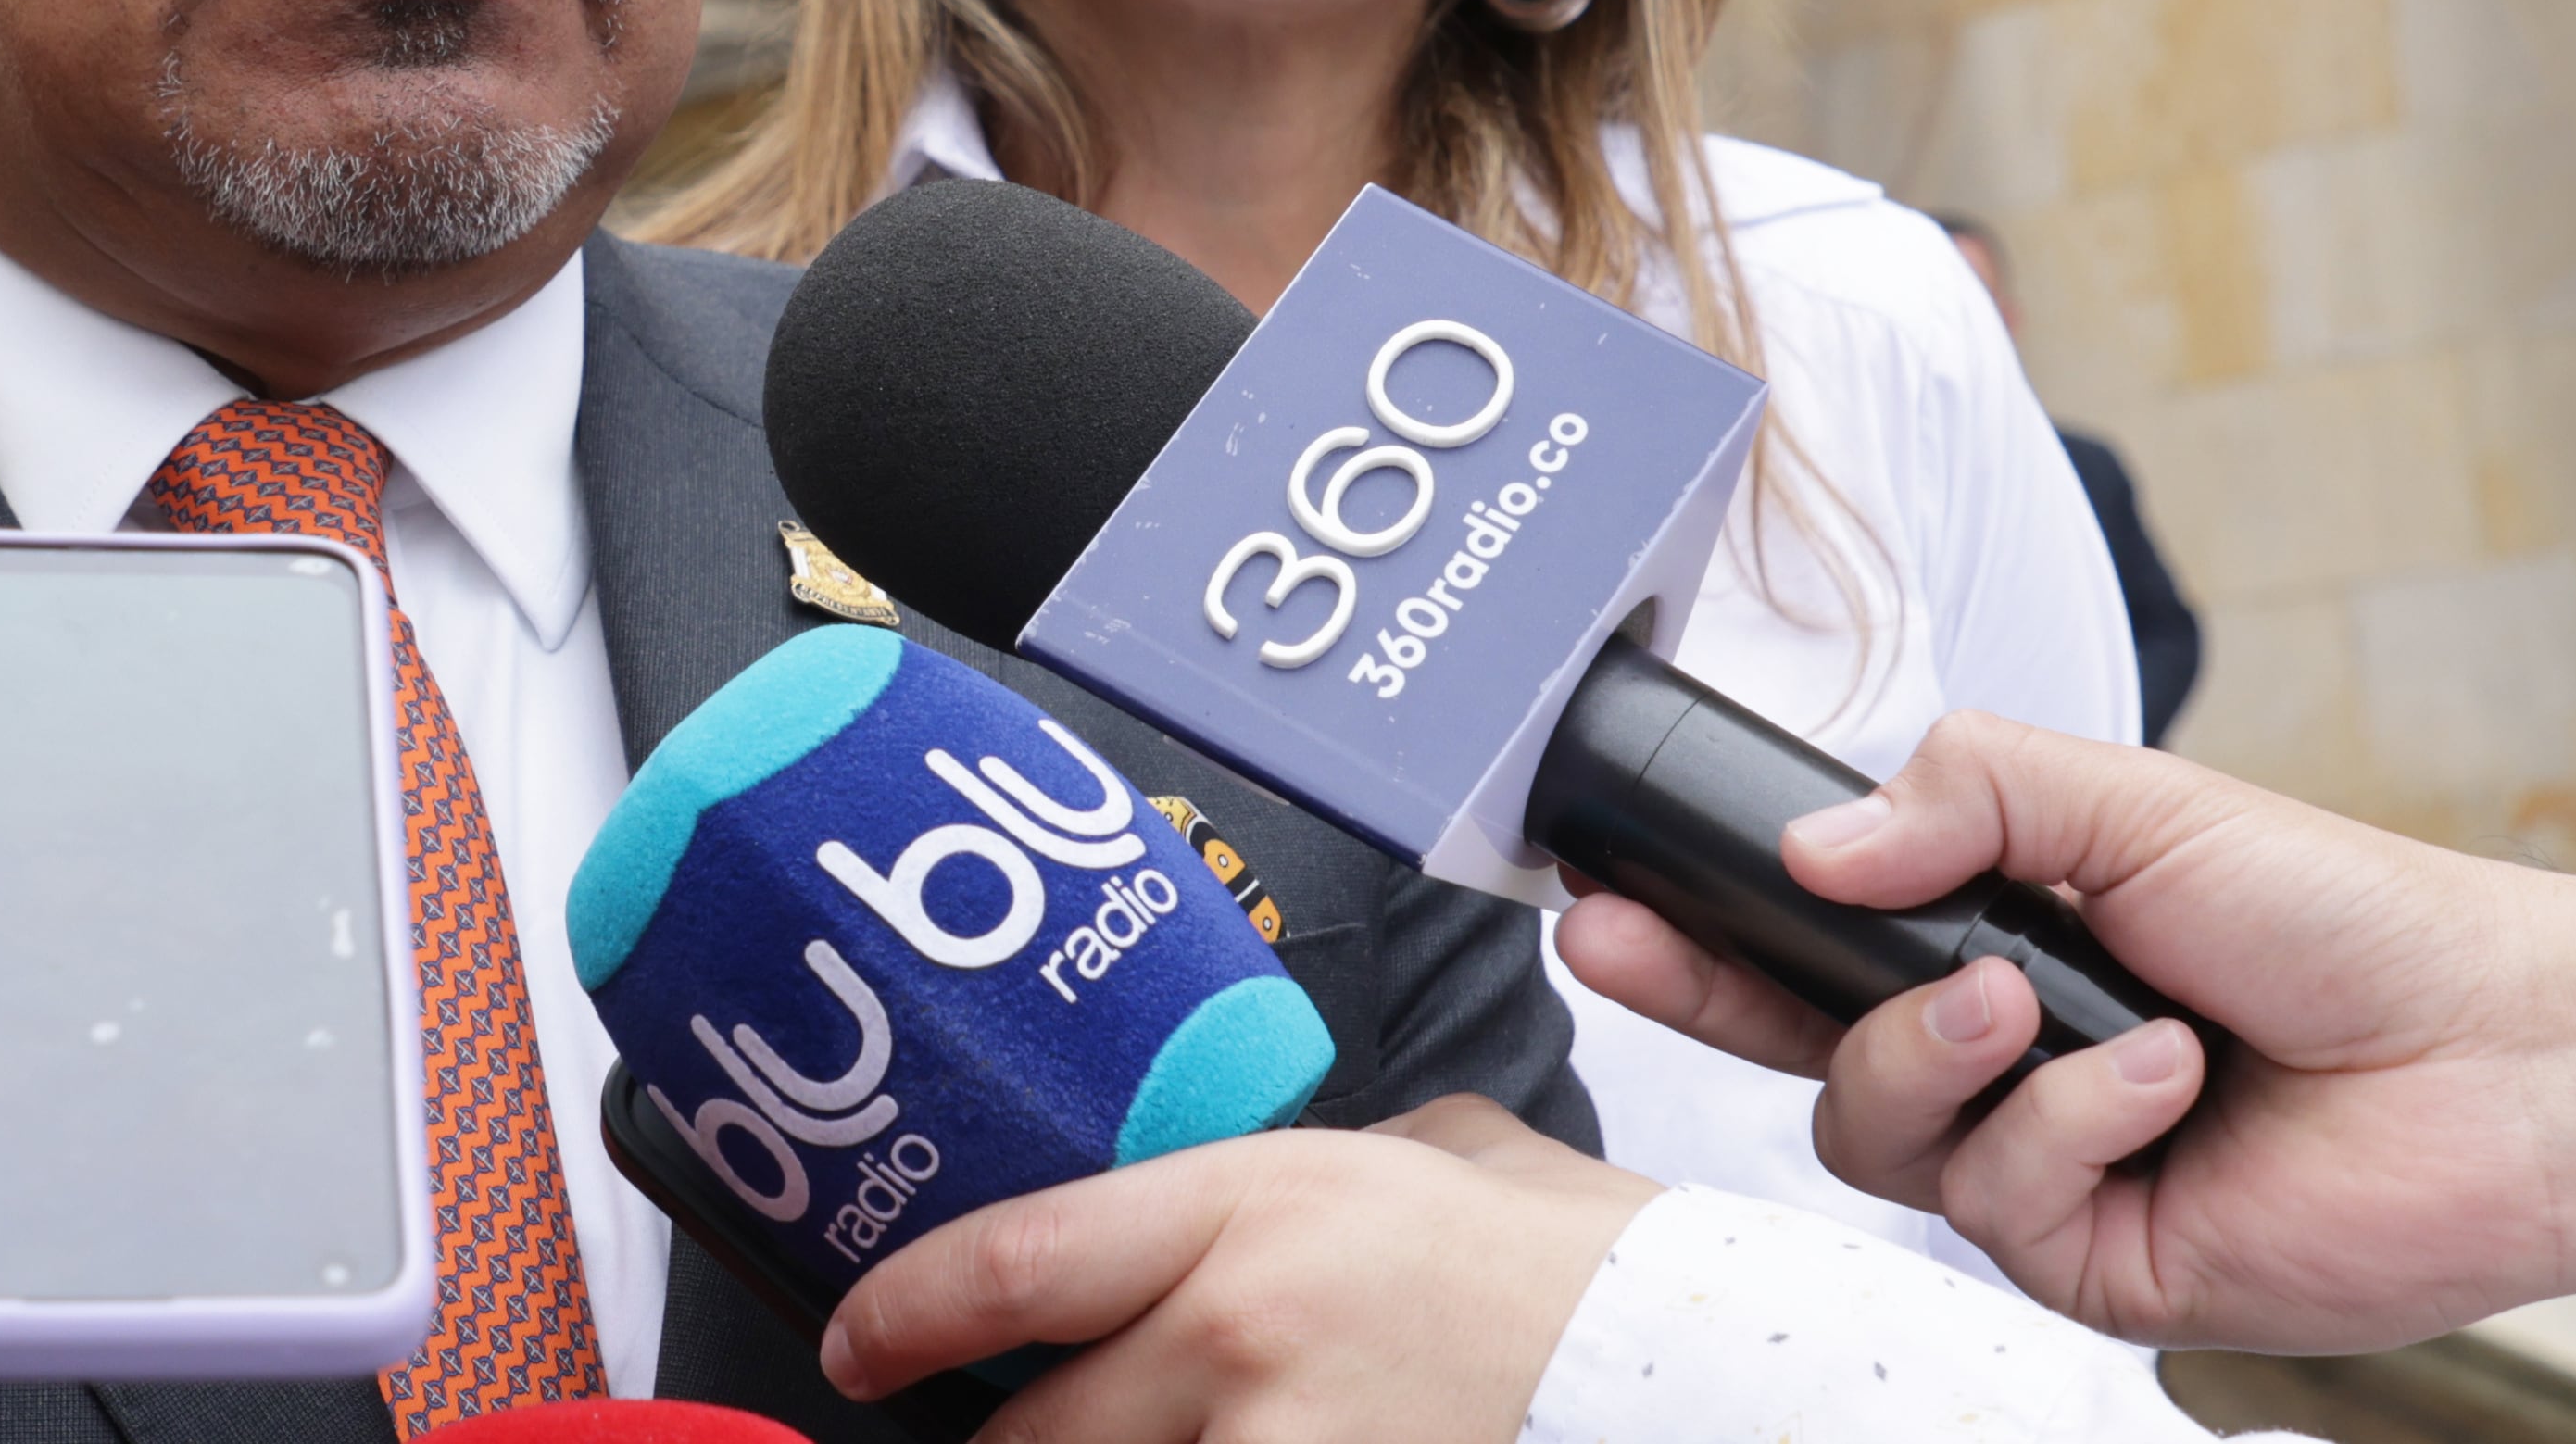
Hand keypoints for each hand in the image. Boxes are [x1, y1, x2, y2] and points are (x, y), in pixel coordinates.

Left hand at [820, 1099, 1652, 1442]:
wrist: (1719, 1375)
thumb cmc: (1598, 1273)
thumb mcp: (1447, 1160)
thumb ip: (1333, 1167)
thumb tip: (1280, 1183)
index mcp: (1256, 1209)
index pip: (1015, 1264)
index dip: (903, 1313)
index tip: (855, 1342)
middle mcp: (1240, 1338)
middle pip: (1036, 1437)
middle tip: (1012, 1441)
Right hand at [1553, 713, 2575, 1349]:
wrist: (2504, 1052)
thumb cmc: (2340, 915)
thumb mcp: (2132, 800)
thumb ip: (1964, 791)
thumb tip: (1812, 848)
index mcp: (1987, 947)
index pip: (1796, 948)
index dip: (1686, 933)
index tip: (1593, 896)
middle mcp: (1994, 1064)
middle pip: (1789, 1055)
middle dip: (1707, 997)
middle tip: (1646, 943)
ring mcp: (2037, 1169)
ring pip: (1871, 1136)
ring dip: (1937, 1059)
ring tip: (2046, 1003)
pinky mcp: (2093, 1264)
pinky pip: (1996, 1204)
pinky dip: (2070, 1125)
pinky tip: (2167, 1082)